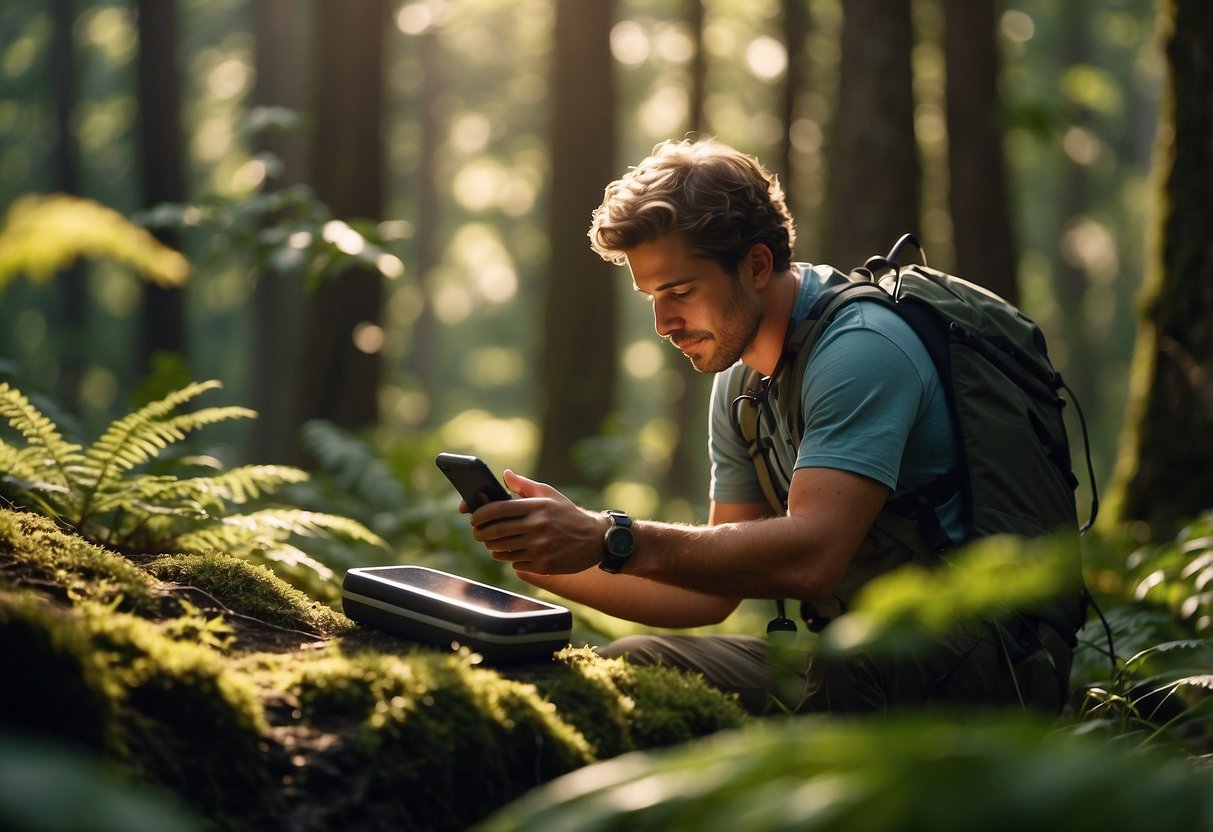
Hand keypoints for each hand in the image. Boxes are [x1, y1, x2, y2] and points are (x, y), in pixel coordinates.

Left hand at [467, 470, 604, 574]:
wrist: (594, 539)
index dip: (480, 514)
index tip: (473, 517)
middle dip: (480, 532)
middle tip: (476, 532)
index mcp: (537, 507)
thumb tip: (504, 474)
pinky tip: (508, 552)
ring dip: (491, 546)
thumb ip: (524, 485)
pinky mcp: (543, 564)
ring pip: (503, 549)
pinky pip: (515, 562)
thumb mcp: (549, 494)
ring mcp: (540, 547)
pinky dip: (507, 557)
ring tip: (491, 542)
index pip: (499, 510)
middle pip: (496, 531)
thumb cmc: (568, 513)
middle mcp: (538, 527)